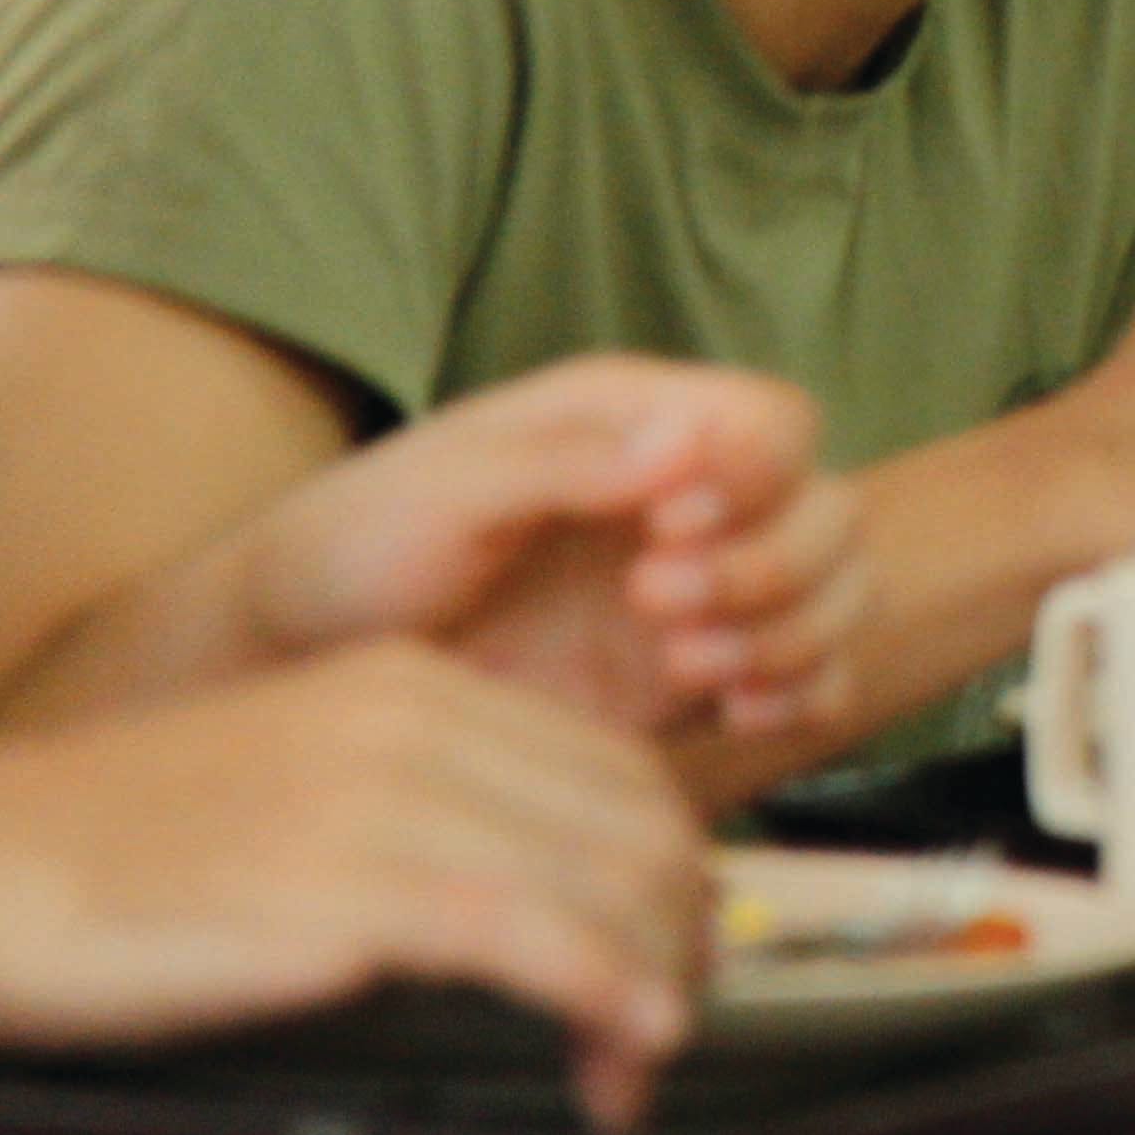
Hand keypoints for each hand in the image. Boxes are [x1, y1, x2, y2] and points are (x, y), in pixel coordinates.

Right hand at [0, 642, 708, 1132]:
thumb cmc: (95, 853)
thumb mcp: (291, 783)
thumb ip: (408, 809)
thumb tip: (517, 892)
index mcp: (411, 682)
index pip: (619, 767)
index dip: (670, 873)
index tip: (664, 956)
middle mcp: (418, 719)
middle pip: (645, 819)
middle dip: (686, 933)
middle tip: (665, 1027)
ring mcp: (385, 799)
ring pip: (617, 878)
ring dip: (662, 987)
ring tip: (636, 1066)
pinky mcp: (345, 890)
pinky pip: (543, 940)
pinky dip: (612, 1000)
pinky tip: (622, 1051)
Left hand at [230, 358, 858, 743]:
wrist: (296, 672)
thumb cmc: (350, 550)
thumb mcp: (442, 486)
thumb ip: (565, 461)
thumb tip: (690, 442)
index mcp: (635, 424)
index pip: (776, 421)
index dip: (758, 474)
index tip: (673, 524)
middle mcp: (688, 503)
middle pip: (830, 512)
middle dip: (773, 567)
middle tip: (655, 605)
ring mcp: (697, 596)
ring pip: (839, 596)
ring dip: (792, 634)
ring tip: (686, 666)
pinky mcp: (689, 683)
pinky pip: (810, 682)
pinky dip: (803, 695)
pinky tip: (734, 713)